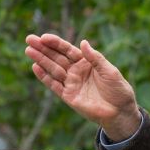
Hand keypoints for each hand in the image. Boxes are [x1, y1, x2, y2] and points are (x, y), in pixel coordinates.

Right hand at [25, 33, 141, 140]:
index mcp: (87, 63)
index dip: (56, 43)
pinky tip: (35, 67)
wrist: (120, 112)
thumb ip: (96, 58)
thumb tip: (83, 42)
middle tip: (29, 39)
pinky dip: (44, 77)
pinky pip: (54, 85)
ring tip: (29, 50)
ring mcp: (71, 83)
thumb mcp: (109, 71)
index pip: (68, 50)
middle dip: (43, 48)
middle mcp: (77, 71)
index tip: (44, 37)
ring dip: (41, 60)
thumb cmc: (118, 90)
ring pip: (53, 69)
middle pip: (57, 57)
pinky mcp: (68, 96)